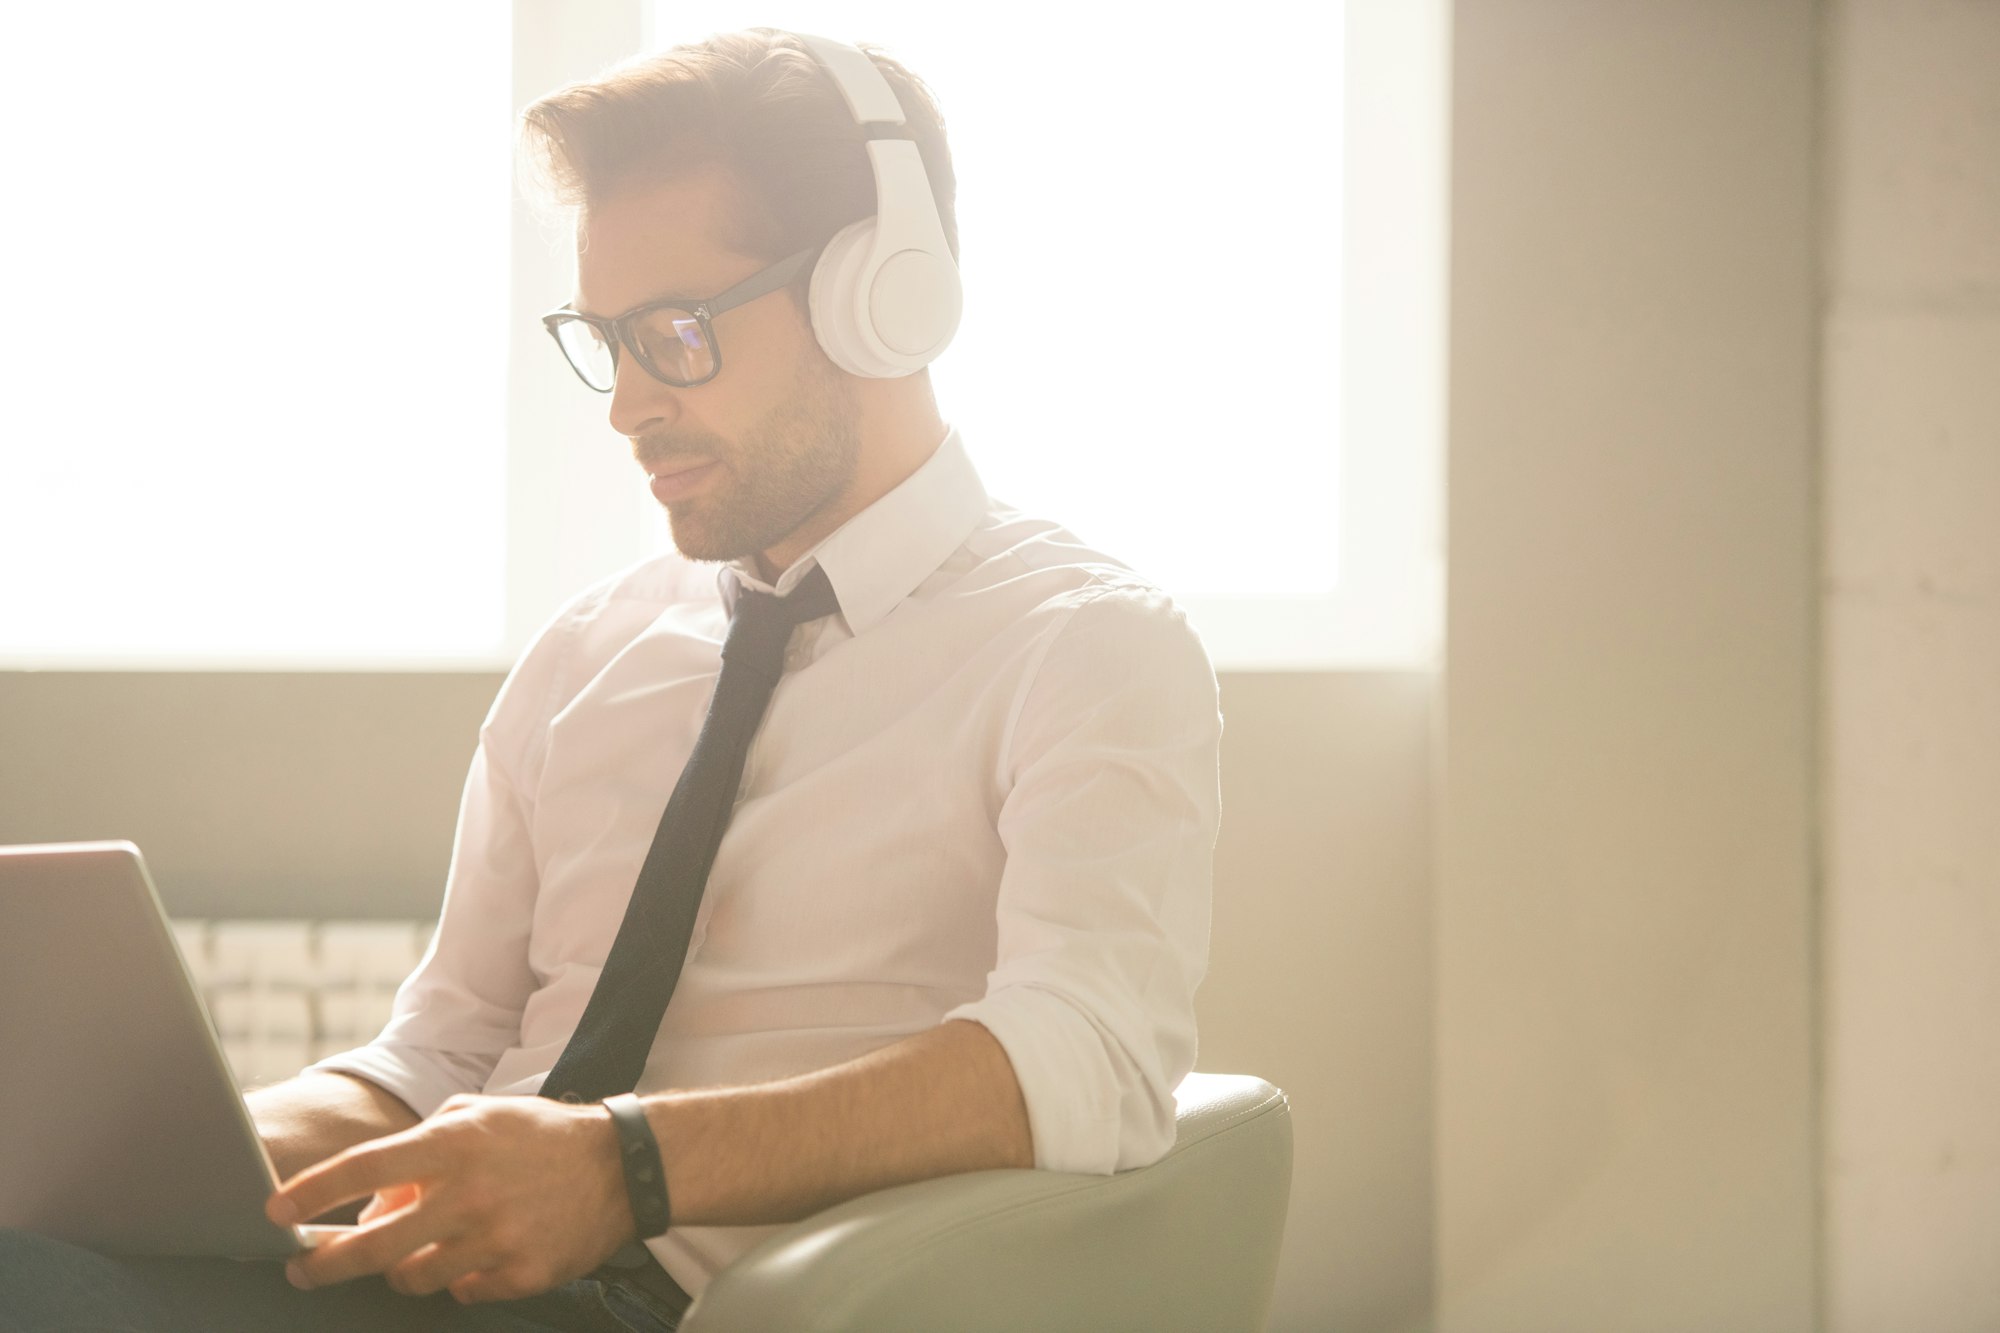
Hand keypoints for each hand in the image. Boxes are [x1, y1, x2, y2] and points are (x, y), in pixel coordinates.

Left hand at [267, 1093, 636, 1303]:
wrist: (622, 1168)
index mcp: (455, 1143)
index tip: (275, 1210)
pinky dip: (458, 1277)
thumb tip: (372, 1204)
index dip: (313, 1191)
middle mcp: (470, 1193)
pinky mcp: (519, 1275)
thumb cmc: (539, 1137)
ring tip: (416, 1249)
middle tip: (302, 1268)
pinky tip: (476, 1254)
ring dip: (402, 1267)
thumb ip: (420, 1151)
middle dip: (324, 1263)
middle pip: (372, 1245)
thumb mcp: (478, 1117)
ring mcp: (495, 1240)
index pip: (365, 1168)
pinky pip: (461, 1292)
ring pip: (412, 1277)